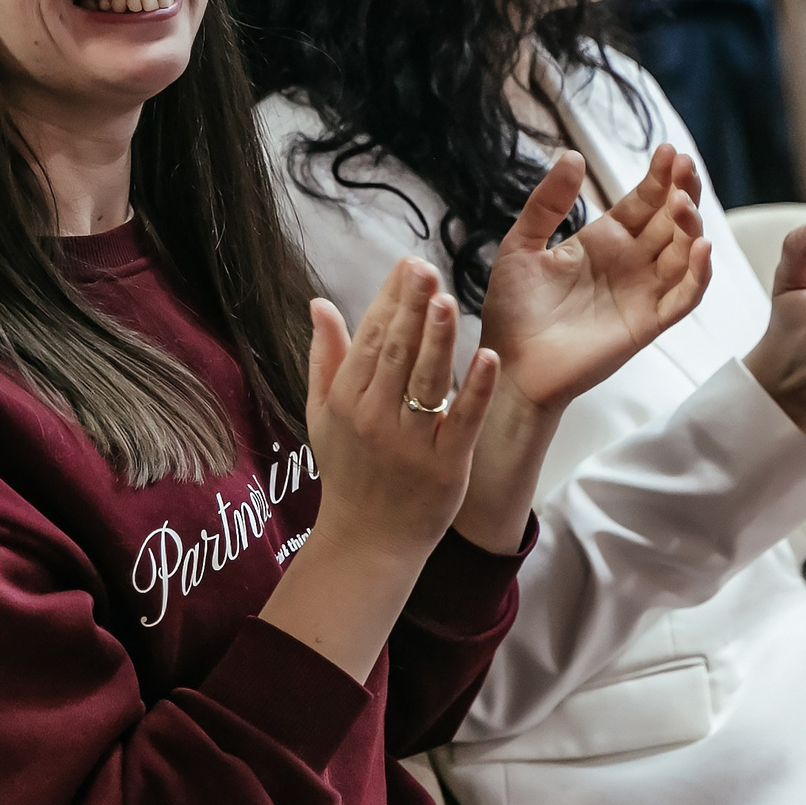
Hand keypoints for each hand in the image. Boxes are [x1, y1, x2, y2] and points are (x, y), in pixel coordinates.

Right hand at [306, 257, 498, 566]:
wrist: (369, 539)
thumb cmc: (348, 470)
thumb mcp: (322, 414)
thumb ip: (324, 356)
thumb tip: (318, 303)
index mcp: (346, 401)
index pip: (369, 338)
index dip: (389, 300)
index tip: (407, 265)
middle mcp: (374, 417)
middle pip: (395, 352)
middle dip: (411, 307)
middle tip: (426, 268)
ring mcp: (411, 442)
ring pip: (425, 381)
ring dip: (437, 339)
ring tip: (447, 299)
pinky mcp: (446, 464)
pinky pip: (462, 420)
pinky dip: (475, 389)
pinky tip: (487, 357)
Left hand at [475, 148, 711, 411]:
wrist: (509, 365)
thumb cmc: (512, 310)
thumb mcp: (521, 245)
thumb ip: (547, 203)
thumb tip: (574, 156)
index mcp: (604, 240)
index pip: (643, 201)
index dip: (659, 177)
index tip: (667, 151)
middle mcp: (630, 262)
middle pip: (671, 221)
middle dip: (682, 192)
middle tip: (685, 167)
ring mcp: (642, 292)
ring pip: (684, 253)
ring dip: (691, 227)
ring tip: (682, 203)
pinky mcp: (648, 323)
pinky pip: (684, 297)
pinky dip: (698, 275)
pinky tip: (700, 248)